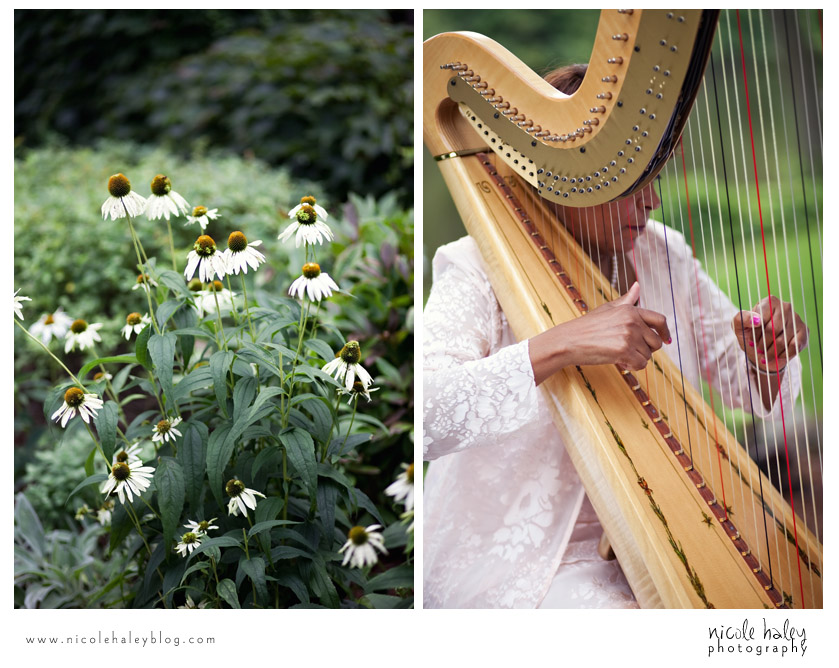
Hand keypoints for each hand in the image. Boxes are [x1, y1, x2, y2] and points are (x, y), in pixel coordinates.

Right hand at [530, 282, 671, 383]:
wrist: (568, 340)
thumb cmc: (586, 326)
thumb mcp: (607, 309)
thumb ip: (626, 300)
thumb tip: (638, 286)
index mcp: (630, 310)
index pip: (659, 320)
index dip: (665, 332)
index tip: (666, 340)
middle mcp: (632, 321)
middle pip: (656, 342)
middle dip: (646, 349)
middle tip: (630, 351)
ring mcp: (629, 335)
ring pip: (648, 355)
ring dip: (637, 359)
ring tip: (620, 355)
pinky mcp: (624, 350)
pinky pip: (641, 364)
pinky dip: (632, 367)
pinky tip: (620, 362)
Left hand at [732, 295, 807, 371]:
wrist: (762, 351)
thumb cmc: (749, 334)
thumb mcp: (739, 327)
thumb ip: (741, 319)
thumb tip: (756, 320)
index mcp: (768, 302)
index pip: (761, 319)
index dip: (755, 334)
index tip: (751, 341)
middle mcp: (785, 307)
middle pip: (772, 330)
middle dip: (762, 344)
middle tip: (758, 350)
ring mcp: (796, 318)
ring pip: (782, 340)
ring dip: (771, 352)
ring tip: (765, 355)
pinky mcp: (804, 331)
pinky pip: (794, 346)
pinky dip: (783, 355)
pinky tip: (777, 356)